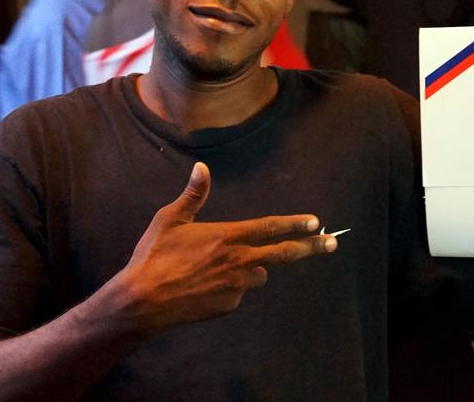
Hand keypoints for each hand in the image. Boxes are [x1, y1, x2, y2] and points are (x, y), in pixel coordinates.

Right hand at [118, 162, 335, 332]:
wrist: (142, 301)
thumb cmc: (154, 256)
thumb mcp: (170, 219)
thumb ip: (193, 195)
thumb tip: (201, 168)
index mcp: (227, 236)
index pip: (270, 227)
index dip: (295, 224)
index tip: (316, 222)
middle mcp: (238, 261)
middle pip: (283, 254)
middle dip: (311, 247)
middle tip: (332, 244)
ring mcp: (236, 286)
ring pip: (257, 275)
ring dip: (249, 270)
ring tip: (215, 268)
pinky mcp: (228, 305)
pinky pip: (237, 293)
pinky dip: (228, 288)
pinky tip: (203, 286)